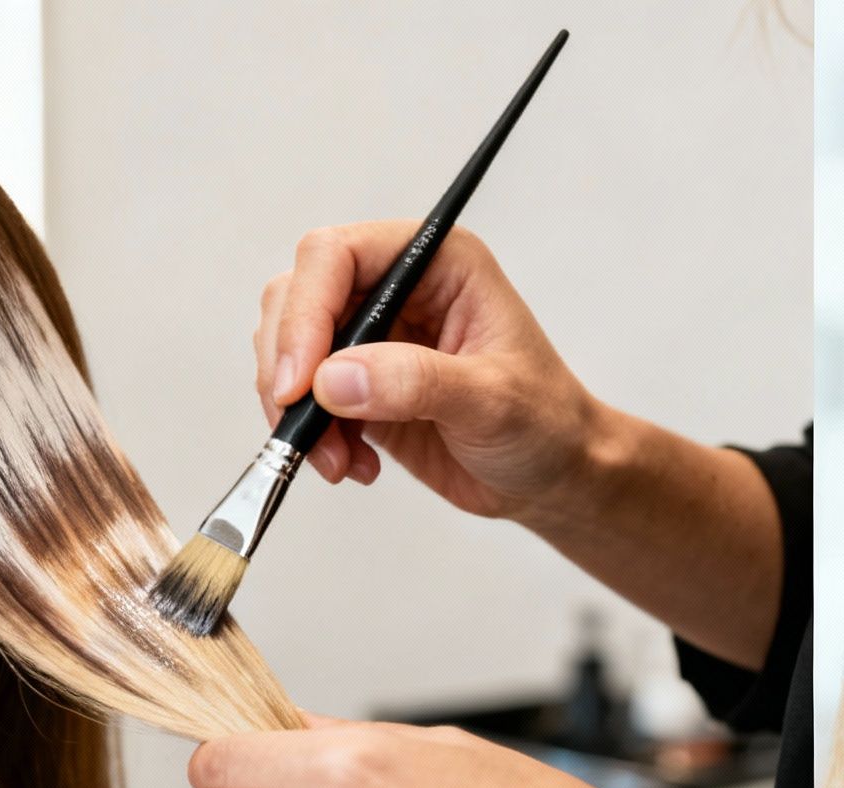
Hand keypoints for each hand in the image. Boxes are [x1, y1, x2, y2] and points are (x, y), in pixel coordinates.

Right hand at [253, 221, 615, 524]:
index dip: (306, 312)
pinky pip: (305, 400)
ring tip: (337, 461)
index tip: (299, 381)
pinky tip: (353, 467)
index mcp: (438, 263)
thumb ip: (416, 382)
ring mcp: (375, 337)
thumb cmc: (547, 423)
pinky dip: (312, 436)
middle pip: (299, 296)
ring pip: (290, 350)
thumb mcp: (492, 400)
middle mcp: (399, 288)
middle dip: (288, 365)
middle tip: (300, 425)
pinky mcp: (360, 386)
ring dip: (296, 410)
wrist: (555, 476)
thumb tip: (333, 378)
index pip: (338, 255)